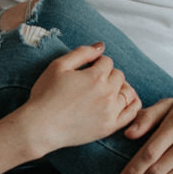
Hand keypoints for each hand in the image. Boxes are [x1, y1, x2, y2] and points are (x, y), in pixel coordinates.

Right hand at [23, 44, 141, 152]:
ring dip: (119, 88)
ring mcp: (110, 111)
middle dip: (108, 75)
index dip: (96, 63)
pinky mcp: (110, 127)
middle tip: (93, 82)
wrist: (40, 126)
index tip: (86, 71)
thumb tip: (101, 47)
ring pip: (128, 92)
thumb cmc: (45, 95)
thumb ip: (82, 53)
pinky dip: (132, 105)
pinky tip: (122, 102)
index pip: (107, 62)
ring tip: (106, 92)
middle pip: (119, 76)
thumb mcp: (58, 66)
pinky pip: (132, 113)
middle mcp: (107, 93)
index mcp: (96, 76)